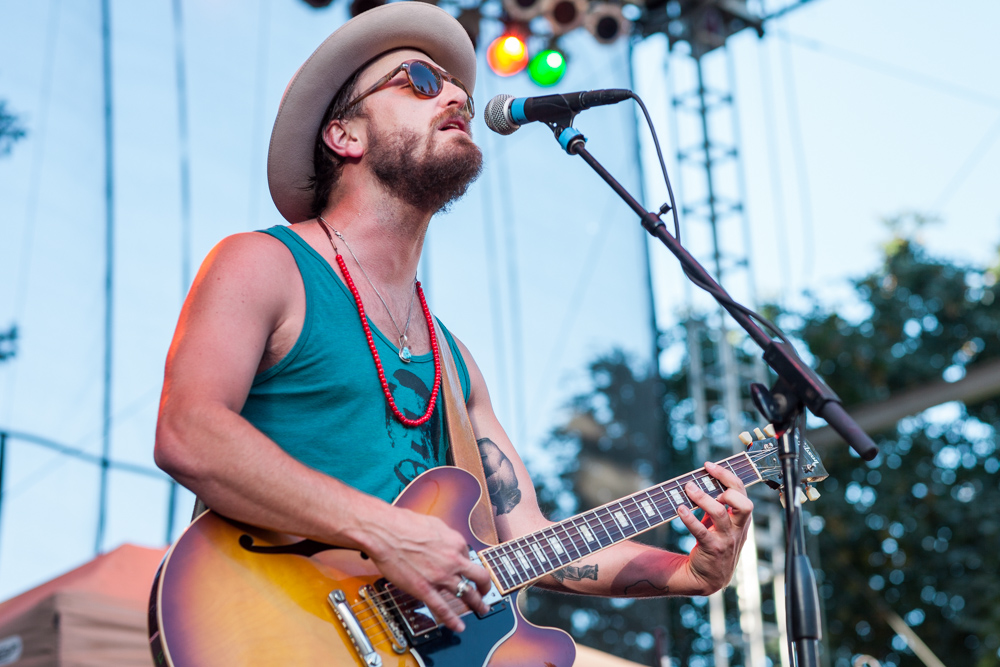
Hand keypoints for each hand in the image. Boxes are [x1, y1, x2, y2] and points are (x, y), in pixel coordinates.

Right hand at [366, 508, 492, 632]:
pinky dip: (453, 620)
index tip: (465, 569)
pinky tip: (458, 627)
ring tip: (481, 610)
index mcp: (455, 543)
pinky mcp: (424, 590)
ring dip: (477, 605)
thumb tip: (449, 543)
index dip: (466, 564)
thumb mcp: (435, 524)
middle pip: (479, 578)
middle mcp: (453, 560)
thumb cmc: (404, 524)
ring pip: (466, 594)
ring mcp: (440, 577)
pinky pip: (442, 609)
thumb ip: (446, 536)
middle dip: (485, 588)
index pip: (468, 557)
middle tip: (485, 593)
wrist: (384, 532)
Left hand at [676, 461, 753, 594]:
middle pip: (744, 504)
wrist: (708, 578)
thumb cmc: (713, 545)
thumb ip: (717, 506)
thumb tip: (700, 480)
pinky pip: (702, 532)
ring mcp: (726, 540)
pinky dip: (690, 518)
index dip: (727, 476)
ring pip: (720, 514)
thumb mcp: (720, 525)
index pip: (742, 493)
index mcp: (741, 520)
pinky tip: (680, 509)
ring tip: (688, 488)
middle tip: (706, 478)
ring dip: (703, 498)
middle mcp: (737, 529)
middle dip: (727, 487)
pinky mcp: (712, 550)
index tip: (708, 465)